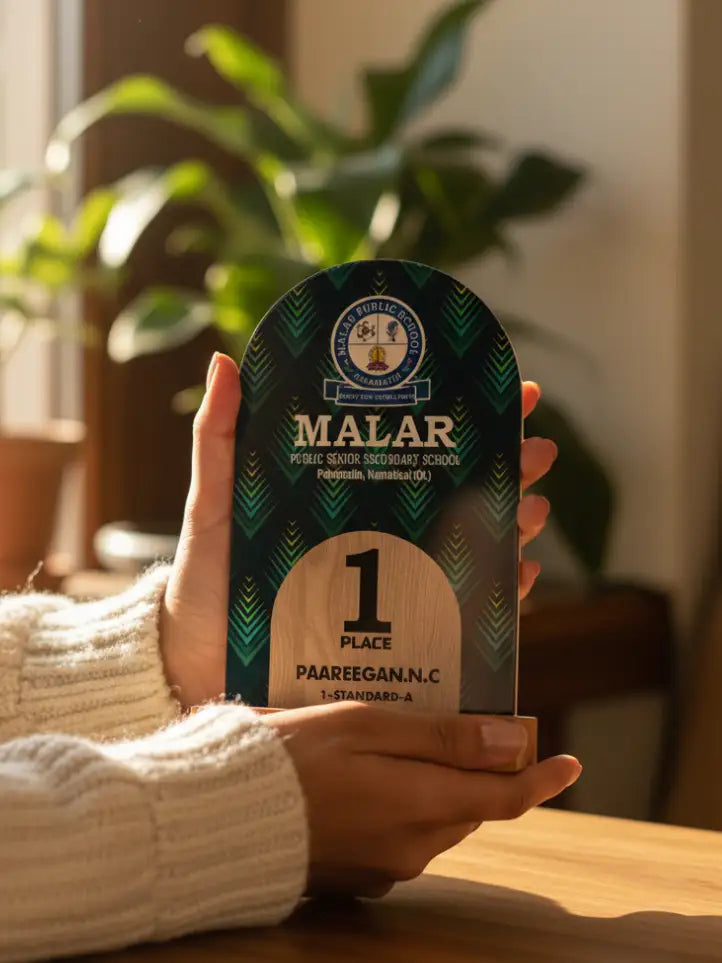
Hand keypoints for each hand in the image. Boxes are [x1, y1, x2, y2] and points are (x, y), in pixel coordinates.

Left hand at [161, 354, 556, 709]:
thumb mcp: (215, 504)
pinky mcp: (396, 634)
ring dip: (511, 523)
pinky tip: (521, 575)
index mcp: (345, 492)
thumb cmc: (204, 582)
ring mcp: (390, 582)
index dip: (468, 415)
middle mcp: (376, 532)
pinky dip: (497, 593)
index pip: (415, 444)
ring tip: (533, 508)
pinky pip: (459, 610)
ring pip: (468, 544)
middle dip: (506, 465)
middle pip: (457, 489)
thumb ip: (220, 439)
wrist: (194, 666)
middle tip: (538, 450)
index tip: (512, 389)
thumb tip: (226, 363)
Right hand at [269, 701, 580, 896]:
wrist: (223, 817)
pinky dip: (406, 806)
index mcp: (420, 805)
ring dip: (436, 785)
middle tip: (457, 726)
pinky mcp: (361, 877)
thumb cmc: (293, 757)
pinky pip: (404, 837)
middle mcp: (413, 847)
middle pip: (470, 804)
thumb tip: (514, 743)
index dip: (542, 778)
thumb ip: (444, 738)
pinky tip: (369, 780)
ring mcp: (386, 867)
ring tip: (399, 745)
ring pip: (437, 820)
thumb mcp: (368, 727)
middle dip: (476, 770)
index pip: (505, 797)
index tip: (570, 763)